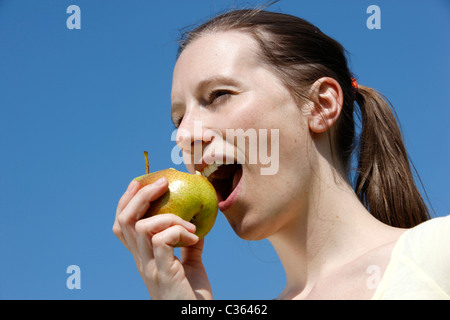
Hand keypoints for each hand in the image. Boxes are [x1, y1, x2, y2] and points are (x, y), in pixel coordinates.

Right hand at [112, 178, 212, 298]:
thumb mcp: (190, 264)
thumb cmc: (192, 295)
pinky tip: (194, 238)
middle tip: (163, 183)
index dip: (126, 201)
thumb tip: (196, 223)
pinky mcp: (163, 273)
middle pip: (125, 221)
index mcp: (144, 258)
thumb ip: (189, 244)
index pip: (122, 226)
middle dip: (140, 196)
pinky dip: (178, 231)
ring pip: (142, 227)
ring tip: (190, 224)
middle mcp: (141, 261)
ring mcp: (150, 267)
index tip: (139, 182)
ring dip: (168, 216)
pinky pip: (162, 240)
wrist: (194, 318)